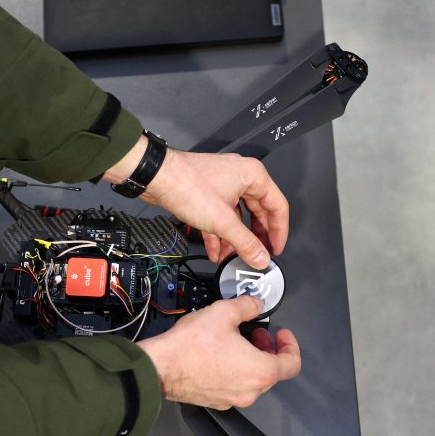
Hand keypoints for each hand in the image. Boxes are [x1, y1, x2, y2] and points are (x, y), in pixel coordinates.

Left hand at [103, 136, 288, 267]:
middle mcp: (241, 178)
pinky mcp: (207, 193)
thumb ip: (245, 242)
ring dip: (234, 239)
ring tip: (232, 259)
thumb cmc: (187, 186)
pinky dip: (219, 233)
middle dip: (254, 238)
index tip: (275, 250)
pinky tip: (215, 251)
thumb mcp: (222, 221)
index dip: (278, 232)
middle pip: (258, 213)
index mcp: (253, 176)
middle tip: (257, 256)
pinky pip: (220, 216)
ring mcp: (223, 185)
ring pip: (237, 217)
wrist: (155, 177)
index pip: (278, 207)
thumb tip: (261, 258)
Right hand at [136, 296, 300, 409]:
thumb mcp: (223, 312)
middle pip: (271, 371)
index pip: (291, 363)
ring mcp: (232, 399)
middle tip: (255, 333)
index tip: (281, 335)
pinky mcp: (215, 401)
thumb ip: (247, 306)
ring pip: (250, 379)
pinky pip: (232, 386)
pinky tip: (216, 354)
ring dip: (248, 359)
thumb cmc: (191, 346)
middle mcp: (250, 390)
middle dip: (266, 349)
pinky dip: (232, 371)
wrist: (160, 368)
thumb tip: (255, 304)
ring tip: (232, 341)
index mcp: (261, 371)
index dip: (290, 345)